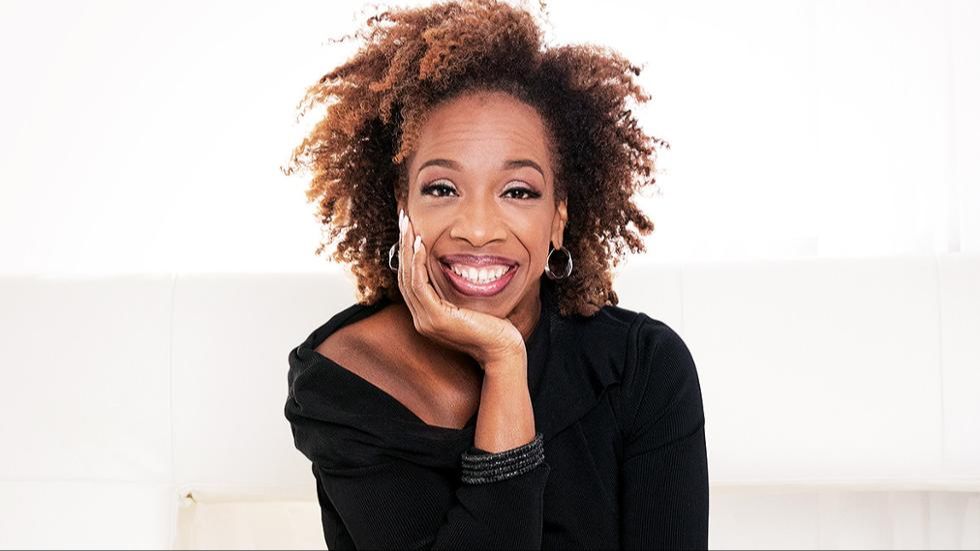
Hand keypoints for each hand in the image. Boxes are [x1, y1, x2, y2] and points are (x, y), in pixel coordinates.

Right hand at [397, 208, 525, 367]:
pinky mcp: (436, 319)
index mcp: (428, 316)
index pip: (411, 280)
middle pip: (404, 276)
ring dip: (407, 249)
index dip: (408, 254)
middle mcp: (422, 319)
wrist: (503, 351)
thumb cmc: (494, 328)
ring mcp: (427, 320)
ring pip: (407, 278)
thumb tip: (457, 267)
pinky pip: (419, 285)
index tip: (411, 229)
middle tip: (404, 219)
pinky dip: (417, 263)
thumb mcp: (471, 305)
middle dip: (403, 245)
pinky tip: (420, 245)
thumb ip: (458, 290)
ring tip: (409, 226)